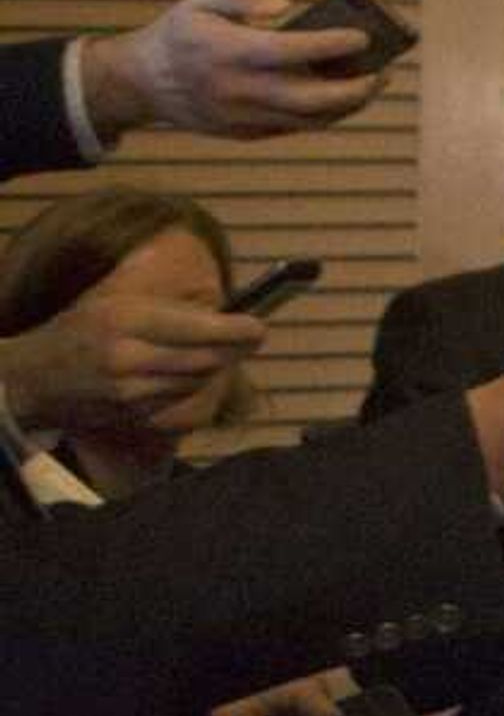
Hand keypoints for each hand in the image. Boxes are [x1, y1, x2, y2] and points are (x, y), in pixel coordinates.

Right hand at [0, 289, 265, 433]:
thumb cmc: (81, 330)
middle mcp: (128, 356)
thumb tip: (225, 309)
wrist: (32, 377)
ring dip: (215, 369)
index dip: (236, 330)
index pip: (197, 328)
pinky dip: (192, 387)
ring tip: (217, 352)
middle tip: (250, 337)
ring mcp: (129, 390)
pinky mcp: (130, 414)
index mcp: (126, 319)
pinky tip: (188, 373)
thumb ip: (169, 306)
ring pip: (197, 382)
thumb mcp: (118, 302)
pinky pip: (179, 401)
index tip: (259, 327)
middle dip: (234, 350)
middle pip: (206, 359)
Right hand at [81, 0, 384, 142]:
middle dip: (355, 87)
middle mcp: (238, 90)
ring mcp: (243, 117)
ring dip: (348, 106)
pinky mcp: (246, 133)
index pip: (291, 51)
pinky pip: (296, 128)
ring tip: (374, 83)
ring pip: (309, 120)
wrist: (141, 83)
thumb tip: (285, 5)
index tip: (362, 36)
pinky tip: (345, 97)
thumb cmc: (181, 33)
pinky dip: (325, 115)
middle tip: (384, 71)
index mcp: (228, 52)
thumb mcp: (198, 0)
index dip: (331, 44)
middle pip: (310, 98)